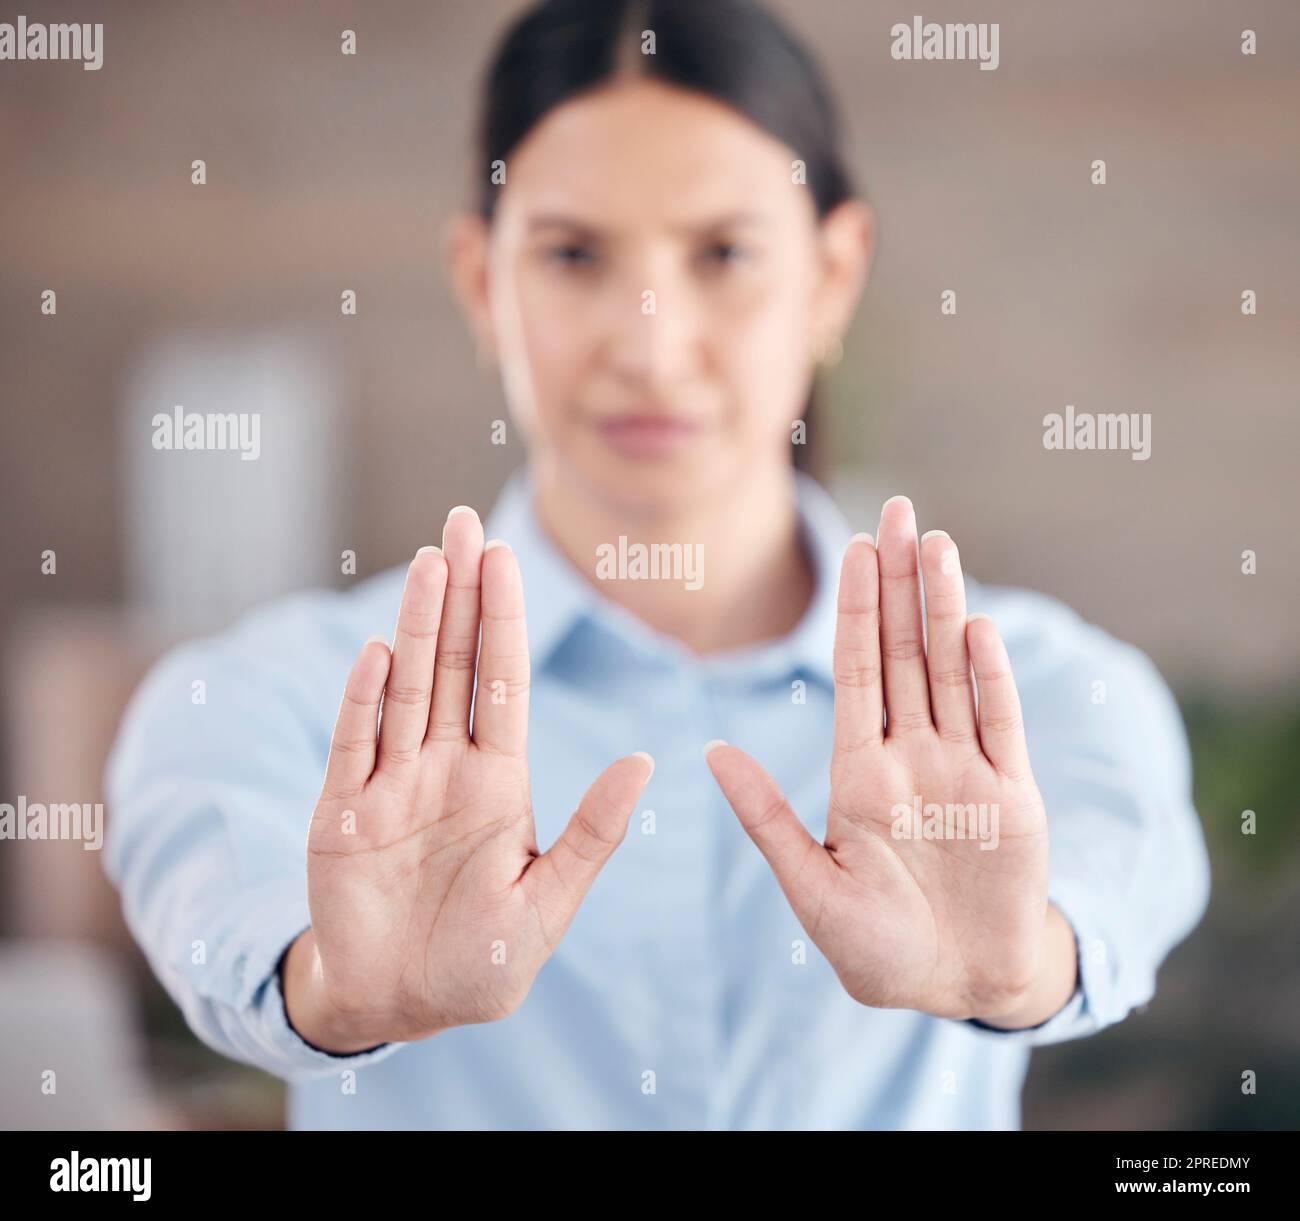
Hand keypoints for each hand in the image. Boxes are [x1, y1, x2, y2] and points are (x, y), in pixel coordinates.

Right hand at [285, 506, 653, 1052]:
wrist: (402, 1004)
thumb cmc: (483, 961)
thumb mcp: (548, 900)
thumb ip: (593, 832)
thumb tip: (646, 760)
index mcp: (498, 782)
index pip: (502, 682)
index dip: (504, 619)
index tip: (505, 558)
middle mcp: (444, 768)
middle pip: (455, 665)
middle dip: (460, 595)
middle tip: (461, 525)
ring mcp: (392, 785)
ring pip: (406, 689)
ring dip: (418, 627)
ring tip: (429, 563)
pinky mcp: (343, 813)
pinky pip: (355, 746)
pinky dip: (365, 701)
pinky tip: (381, 651)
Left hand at [705, 496, 1075, 1027]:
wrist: (956, 984)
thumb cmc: (876, 947)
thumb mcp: (810, 884)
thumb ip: (765, 817)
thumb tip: (708, 751)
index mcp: (859, 772)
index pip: (854, 670)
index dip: (852, 608)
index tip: (851, 548)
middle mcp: (911, 756)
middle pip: (902, 652)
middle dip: (899, 582)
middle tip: (898, 510)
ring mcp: (963, 769)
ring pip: (949, 671)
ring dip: (943, 608)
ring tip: (936, 544)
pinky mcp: (1011, 795)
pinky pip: (999, 724)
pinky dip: (989, 677)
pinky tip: (974, 627)